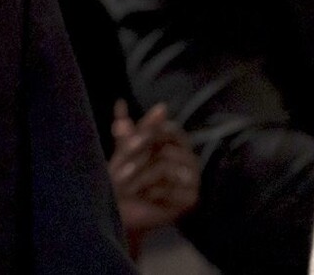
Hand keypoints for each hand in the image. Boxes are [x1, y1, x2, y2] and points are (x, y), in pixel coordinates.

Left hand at [109, 101, 199, 243]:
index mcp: (176, 142)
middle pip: (165, 150)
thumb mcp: (123, 151)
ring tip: (126, 186)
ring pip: (165, 169)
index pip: (170, 129)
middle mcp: (189, 158)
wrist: (127, 211)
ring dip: (141, 178)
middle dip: (138, 159)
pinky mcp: (192, 199)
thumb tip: (120, 103)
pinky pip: (171, 191)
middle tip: (120, 171)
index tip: (128, 141)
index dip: (148, 134)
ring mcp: (193, 179)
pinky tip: (145, 196)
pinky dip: (153, 193)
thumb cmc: (127, 176)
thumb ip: (124, 129)